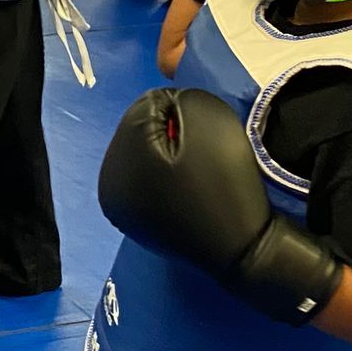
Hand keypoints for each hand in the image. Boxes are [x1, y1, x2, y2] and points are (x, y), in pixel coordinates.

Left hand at [98, 87, 343, 323]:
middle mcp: (107, 186)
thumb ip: (179, 100)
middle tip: (203, 151)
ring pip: (144, 155)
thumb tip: (164, 108)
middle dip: (170, 131)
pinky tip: (191, 188)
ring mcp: (120, 210)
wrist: (244, 250)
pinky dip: (169, 176)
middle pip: (139, 132)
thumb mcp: (208, 121)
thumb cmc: (225, 185)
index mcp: (116, 162)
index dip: (181, 109)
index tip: (207, 133)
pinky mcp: (138, 224)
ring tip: (198, 170)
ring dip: (169, 152)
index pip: (144, 106)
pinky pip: (150, 181)